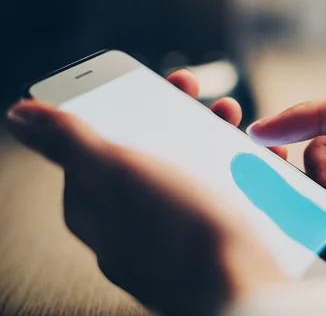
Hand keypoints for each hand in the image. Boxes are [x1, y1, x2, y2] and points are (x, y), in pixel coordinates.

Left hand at [6, 69, 286, 314]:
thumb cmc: (183, 236)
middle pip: (147, 154)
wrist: (245, 288)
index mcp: (101, 209)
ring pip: (189, 170)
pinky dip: (239, 169)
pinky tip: (254, 161)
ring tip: (234, 125)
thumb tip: (22, 115)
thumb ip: (71, 143)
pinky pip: (223, 192)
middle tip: (193, 98)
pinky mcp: (214, 237)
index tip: (138, 85)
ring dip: (212, 137)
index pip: (94, 148)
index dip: (115, 110)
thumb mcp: (121, 174)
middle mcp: (135, 223)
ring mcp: (176, 231)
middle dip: (173, 117)